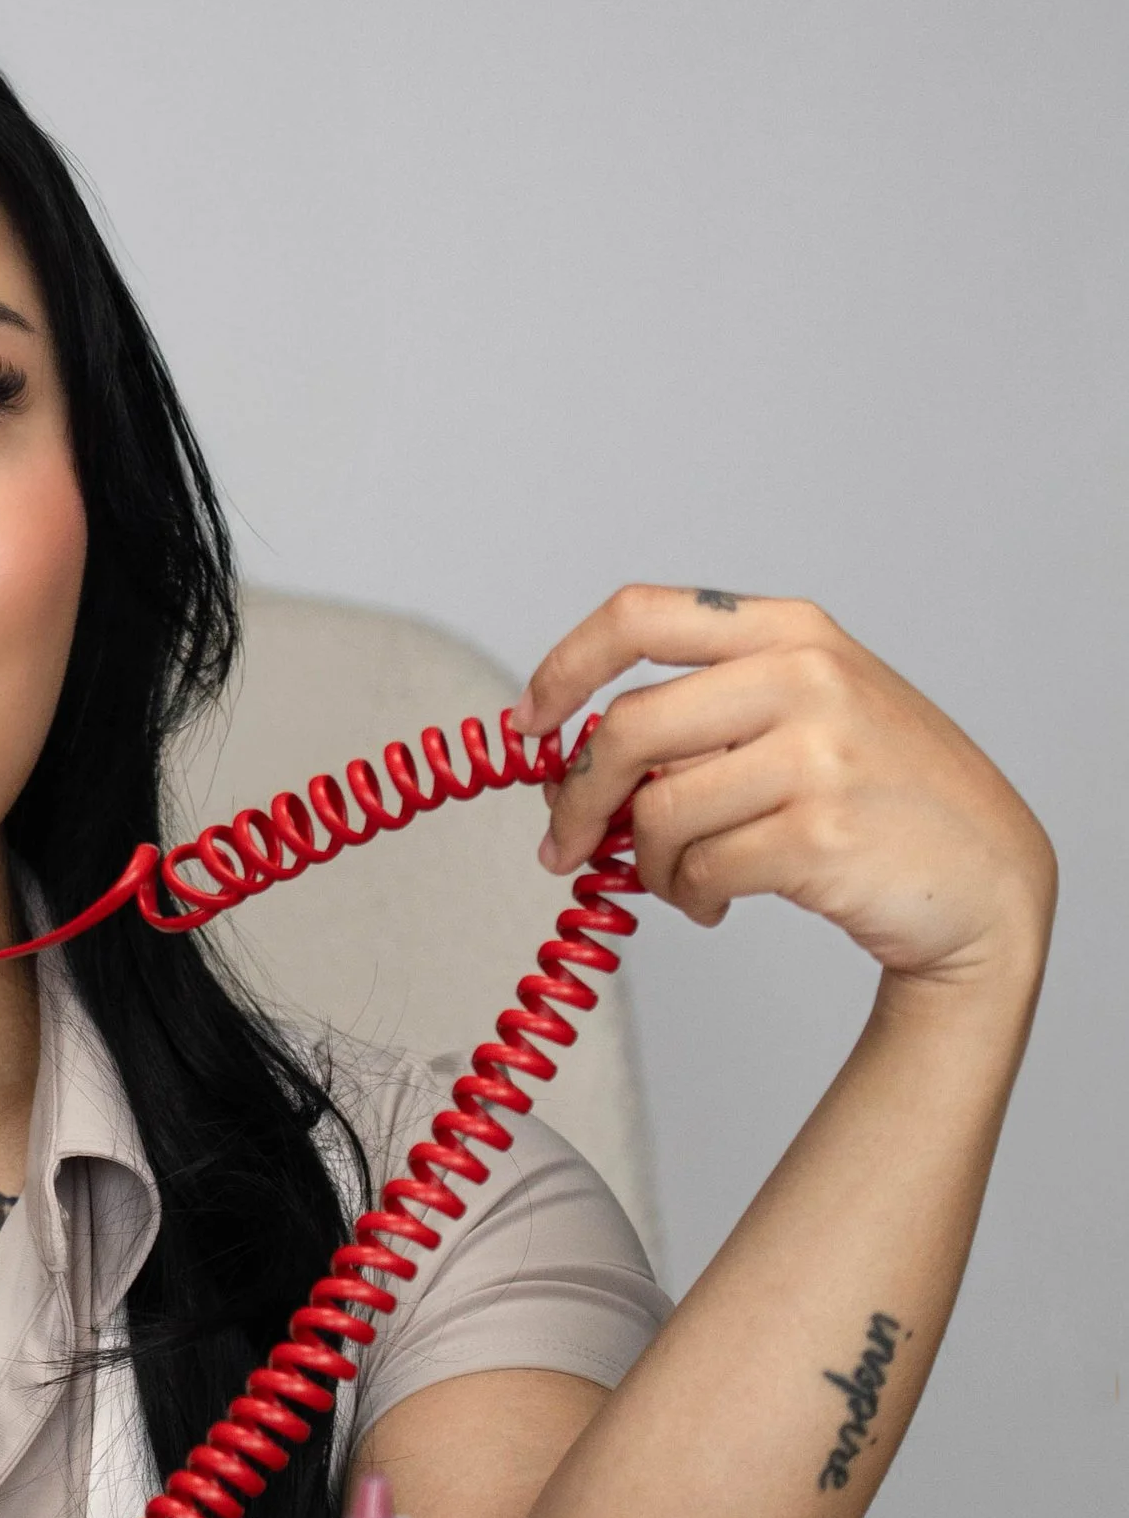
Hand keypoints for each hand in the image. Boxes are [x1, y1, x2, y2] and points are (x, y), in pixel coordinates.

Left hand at [515, 587, 1054, 992]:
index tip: (529, 722)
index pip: (638, 616)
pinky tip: (715, 900)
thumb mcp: (811, 708)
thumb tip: (569, 751)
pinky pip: (697, 869)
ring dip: (646, 863)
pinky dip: (687, 896)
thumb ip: (706, 707)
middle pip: (627, 728)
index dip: (564, 668)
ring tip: (680, 879)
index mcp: (792, 630)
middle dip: (576, 797)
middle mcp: (805, 677)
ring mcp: (818, 754)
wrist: (988, 876)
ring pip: (656, 811)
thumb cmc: (882, 792)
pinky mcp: (820, 834)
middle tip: (562, 843)